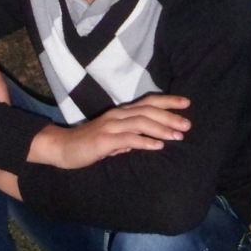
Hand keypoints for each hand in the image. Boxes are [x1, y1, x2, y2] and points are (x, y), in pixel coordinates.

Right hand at [28, 93, 190, 169]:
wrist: (62, 149)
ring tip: (178, 136)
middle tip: (188, 123)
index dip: (168, 101)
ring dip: (162, 128)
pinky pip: (128, 138)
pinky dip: (145, 141)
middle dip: (171, 116)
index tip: (186, 103)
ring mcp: (111, 126)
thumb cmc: (88, 146)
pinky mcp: (105, 140)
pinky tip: (158, 146)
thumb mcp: (112, 141)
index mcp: (120, 114)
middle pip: (148, 110)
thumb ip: (128, 139)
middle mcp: (117, 116)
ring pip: (141, 122)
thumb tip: (145, 142)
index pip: (148, 103)